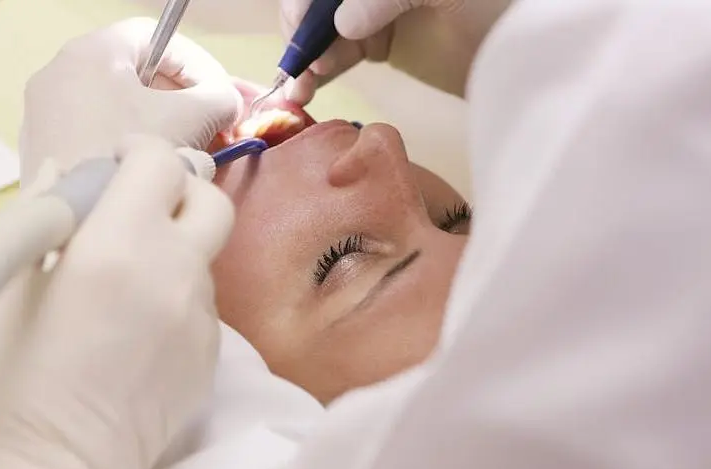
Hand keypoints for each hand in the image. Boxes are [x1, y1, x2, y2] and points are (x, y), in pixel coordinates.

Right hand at [0, 136, 233, 468]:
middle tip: (132, 210)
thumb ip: (41, 216)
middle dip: (176, 190)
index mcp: (120, 245)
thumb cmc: (10, 384)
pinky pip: (202, 307)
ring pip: (205, 257)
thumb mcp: (6, 290)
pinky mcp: (210, 362)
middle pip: (209, 199)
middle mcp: (176, 273)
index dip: (136, 152)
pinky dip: (176, 298)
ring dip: (174, 248)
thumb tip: (61, 171)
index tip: (110, 164)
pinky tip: (134, 332)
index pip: (159, 162)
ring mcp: (201, 321)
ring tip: (122, 283)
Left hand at [19, 18, 242, 181]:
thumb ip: (219, 99)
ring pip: (112, 105)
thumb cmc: (131, 160)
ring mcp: (42, 114)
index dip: (198, 63)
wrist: (73, 225)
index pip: (156, 36)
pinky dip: (124, 142)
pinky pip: (92, 132)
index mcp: (90, 52)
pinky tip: (148, 171)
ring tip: (185, 152)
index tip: (221, 96)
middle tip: (211, 126)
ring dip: (154, 122)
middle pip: (132, 70)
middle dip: (180, 97)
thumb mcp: (189, 121)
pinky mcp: (39, 150)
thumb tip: (228, 101)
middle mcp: (57, 74)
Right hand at [279, 0, 513, 102]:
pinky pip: (340, 48)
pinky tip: (308, 87)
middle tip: (302, 66)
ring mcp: (379, 6)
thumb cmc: (506, 8)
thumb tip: (344, 22)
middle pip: (323, 1)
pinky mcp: (383, 39)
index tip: (303, 29)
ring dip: (308, 53)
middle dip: (305, 28)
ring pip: (326, 24)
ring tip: (302, 88)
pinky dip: (320, 67)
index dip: (307, 3)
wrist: (538, 53)